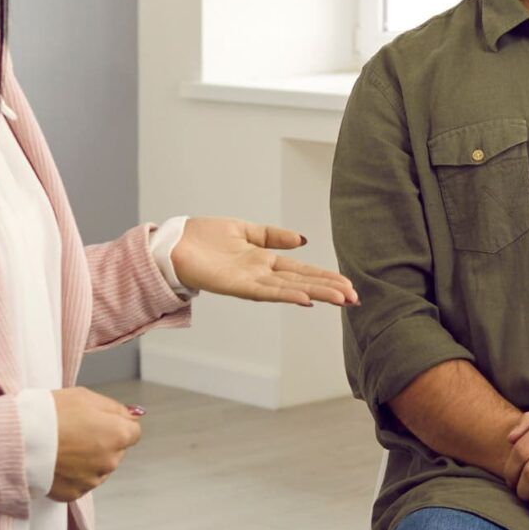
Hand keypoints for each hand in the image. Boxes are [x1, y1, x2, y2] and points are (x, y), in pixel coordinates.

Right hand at [50, 387, 142, 500]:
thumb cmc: (50, 414)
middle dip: (102, 443)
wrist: (19, 438)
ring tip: (63, 447)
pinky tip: (57, 462)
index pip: (133, 432)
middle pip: (115, 451)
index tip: (99, 422)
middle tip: (75, 432)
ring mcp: (92, 480)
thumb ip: (114, 408)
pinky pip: (79, 483)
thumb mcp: (86, 397)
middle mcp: (110, 461)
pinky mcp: (74, 493)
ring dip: (87, 460)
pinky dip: (71, 475)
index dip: (115, 425)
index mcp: (118, 435)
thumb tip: (133, 415)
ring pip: (98, 468)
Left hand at [169, 218, 357, 306]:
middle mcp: (261, 274)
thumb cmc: (203, 238)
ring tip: (340, 300)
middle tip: (355, 299)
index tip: (349, 285)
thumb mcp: (244, 230)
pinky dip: (285, 294)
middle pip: (302, 281)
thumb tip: (303, 240)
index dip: (325, 277)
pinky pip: (265, 291)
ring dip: (315, 294)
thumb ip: (273, 236)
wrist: (172, 244)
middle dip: (329, 290)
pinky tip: (303, 298)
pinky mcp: (236, 285)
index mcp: (264, 261)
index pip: (302, 270)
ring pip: (290, 288)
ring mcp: (250, 281)